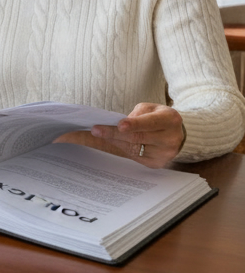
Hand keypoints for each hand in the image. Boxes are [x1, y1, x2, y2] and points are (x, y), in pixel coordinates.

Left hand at [56, 103, 185, 168]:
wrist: (176, 135)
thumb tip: (117, 124)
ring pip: (133, 148)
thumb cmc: (158, 118)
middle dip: (114, 133)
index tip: (119, 124)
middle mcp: (170, 139)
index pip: (150, 123)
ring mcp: (164, 154)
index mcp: (170, 120)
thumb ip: (137, 114)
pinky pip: (134, 156)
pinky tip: (112, 141)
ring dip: (113, 140)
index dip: (134, 124)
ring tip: (98, 133)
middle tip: (95, 130)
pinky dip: (121, 147)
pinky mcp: (157, 163)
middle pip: (138, 137)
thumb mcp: (151, 109)